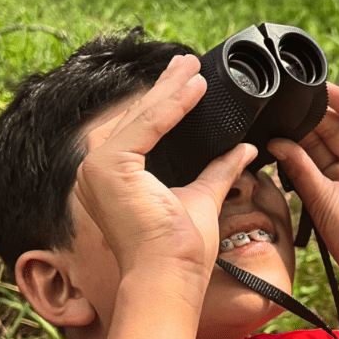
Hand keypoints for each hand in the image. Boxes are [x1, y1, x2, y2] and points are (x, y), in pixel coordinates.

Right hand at [73, 54, 256, 283]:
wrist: (171, 276)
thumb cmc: (181, 252)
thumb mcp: (202, 198)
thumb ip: (218, 171)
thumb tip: (243, 150)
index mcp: (114, 181)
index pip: (141, 131)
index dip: (165, 104)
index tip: (189, 83)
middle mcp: (95, 173)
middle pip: (137, 119)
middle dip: (166, 88)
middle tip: (188, 62)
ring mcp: (96, 170)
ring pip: (140, 118)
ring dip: (168, 90)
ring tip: (192, 67)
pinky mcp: (108, 168)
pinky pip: (145, 127)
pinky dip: (171, 106)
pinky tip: (193, 88)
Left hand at [267, 64, 338, 283]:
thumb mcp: (319, 199)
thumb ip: (300, 167)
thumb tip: (276, 141)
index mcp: (336, 178)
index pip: (316, 143)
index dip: (301, 127)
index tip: (281, 109)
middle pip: (338, 129)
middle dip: (320, 113)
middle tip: (299, 94)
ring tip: (327, 86)